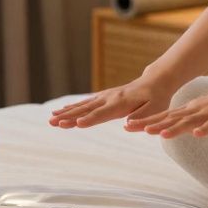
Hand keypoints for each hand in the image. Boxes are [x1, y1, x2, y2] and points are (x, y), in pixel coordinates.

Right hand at [48, 74, 176, 130]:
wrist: (155, 82)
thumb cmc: (157, 98)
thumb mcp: (156, 108)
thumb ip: (142, 117)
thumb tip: (127, 126)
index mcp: (122, 103)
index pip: (103, 113)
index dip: (90, 119)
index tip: (76, 124)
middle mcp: (110, 98)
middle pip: (87, 110)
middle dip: (70, 117)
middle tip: (54, 123)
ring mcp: (105, 96)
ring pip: (82, 106)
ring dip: (66, 113)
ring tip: (51, 119)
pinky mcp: (103, 97)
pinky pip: (84, 103)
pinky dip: (71, 107)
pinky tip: (60, 112)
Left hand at [125, 80, 207, 138]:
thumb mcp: (204, 111)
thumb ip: (190, 119)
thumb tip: (174, 126)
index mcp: (190, 109)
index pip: (163, 117)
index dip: (145, 121)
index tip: (127, 125)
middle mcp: (196, 110)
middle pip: (169, 119)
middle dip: (150, 124)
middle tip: (129, 127)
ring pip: (189, 121)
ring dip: (174, 128)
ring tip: (159, 133)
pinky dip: (206, 129)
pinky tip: (197, 134)